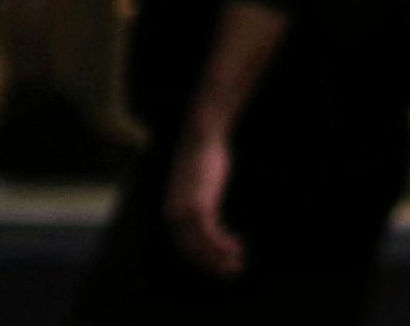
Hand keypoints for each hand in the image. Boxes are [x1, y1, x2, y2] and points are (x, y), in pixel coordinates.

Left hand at [165, 123, 244, 277]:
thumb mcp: (196, 183)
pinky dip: (222, 245)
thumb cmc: (201, 157)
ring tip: (237, 265)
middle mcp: (174, 217)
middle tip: (230, 272)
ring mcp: (185, 212)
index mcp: (171, 213)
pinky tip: (237, 248)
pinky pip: (210, 234)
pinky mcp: (199, 206)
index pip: (184, 247)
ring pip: (201, 247)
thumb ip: (197, 199)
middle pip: (191, 251)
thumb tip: (205, 208)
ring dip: (219, 259)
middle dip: (211, 265)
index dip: (202, 259)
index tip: (219, 265)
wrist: (200, 137)